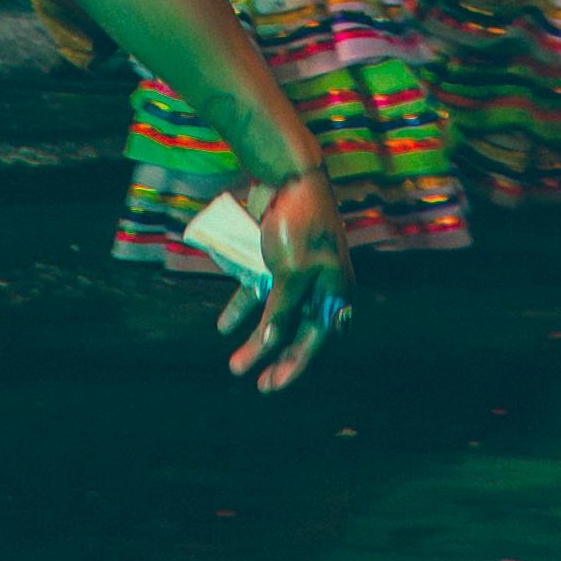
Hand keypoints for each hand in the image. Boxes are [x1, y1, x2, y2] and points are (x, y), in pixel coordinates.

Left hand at [219, 160, 352, 395]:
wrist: (287, 175)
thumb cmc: (299, 223)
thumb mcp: (291, 272)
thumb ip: (280, 309)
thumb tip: (270, 343)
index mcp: (335, 293)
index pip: (315, 340)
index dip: (294, 365)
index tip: (272, 385)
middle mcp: (319, 288)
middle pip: (296, 332)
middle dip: (275, 358)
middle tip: (257, 384)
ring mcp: (296, 275)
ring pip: (275, 315)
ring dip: (255, 338)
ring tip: (234, 362)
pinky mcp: (275, 262)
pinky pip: (259, 292)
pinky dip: (243, 307)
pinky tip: (225, 326)